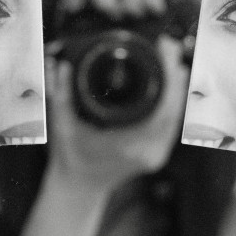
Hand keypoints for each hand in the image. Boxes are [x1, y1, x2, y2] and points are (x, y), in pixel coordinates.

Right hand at [45, 36, 188, 194]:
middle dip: (174, 75)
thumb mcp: (61, 125)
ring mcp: (156, 153)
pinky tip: (170, 80)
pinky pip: (171, 122)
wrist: (77, 189)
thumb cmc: (69, 160)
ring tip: (171, 57)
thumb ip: (59, 95)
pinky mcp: (157, 151)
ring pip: (177, 115)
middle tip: (169, 47)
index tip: (165, 51)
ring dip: (176, 85)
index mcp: (130, 147)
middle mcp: (149, 152)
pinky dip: (171, 99)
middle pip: (175, 109)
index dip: (168, 77)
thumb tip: (58, 65)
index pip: (162, 109)